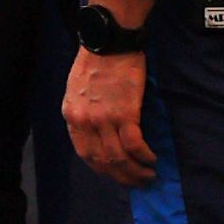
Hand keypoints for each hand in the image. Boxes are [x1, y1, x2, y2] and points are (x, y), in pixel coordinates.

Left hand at [64, 30, 157, 189]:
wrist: (108, 41)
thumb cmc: (95, 61)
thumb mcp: (77, 89)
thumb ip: (83, 112)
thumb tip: (98, 132)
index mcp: (71, 116)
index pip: (84, 153)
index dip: (102, 168)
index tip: (115, 174)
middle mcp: (84, 122)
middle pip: (102, 161)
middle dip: (121, 176)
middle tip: (137, 182)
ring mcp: (103, 119)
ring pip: (119, 158)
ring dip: (136, 171)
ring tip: (148, 175)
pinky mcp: (124, 113)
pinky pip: (135, 145)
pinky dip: (144, 156)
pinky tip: (152, 159)